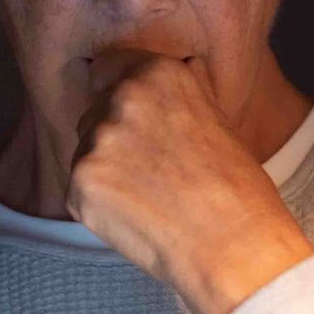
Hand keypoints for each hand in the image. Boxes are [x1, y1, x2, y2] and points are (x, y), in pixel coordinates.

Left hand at [67, 49, 313, 313]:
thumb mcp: (214, 118)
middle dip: (112, 139)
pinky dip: (99, 207)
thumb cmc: (236, 190)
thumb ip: (173, 97)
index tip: (134, 123)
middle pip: (93, 113)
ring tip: (150, 198)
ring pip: (85, 152)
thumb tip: (159, 81)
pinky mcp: (80, 181)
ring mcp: (97, 140)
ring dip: (105, 173)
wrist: (234, 244)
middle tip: (152, 173)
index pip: (107, 68)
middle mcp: (122, 97)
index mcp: (157, 72)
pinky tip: (137, 217)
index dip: (116, 95)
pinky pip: (78, 191)